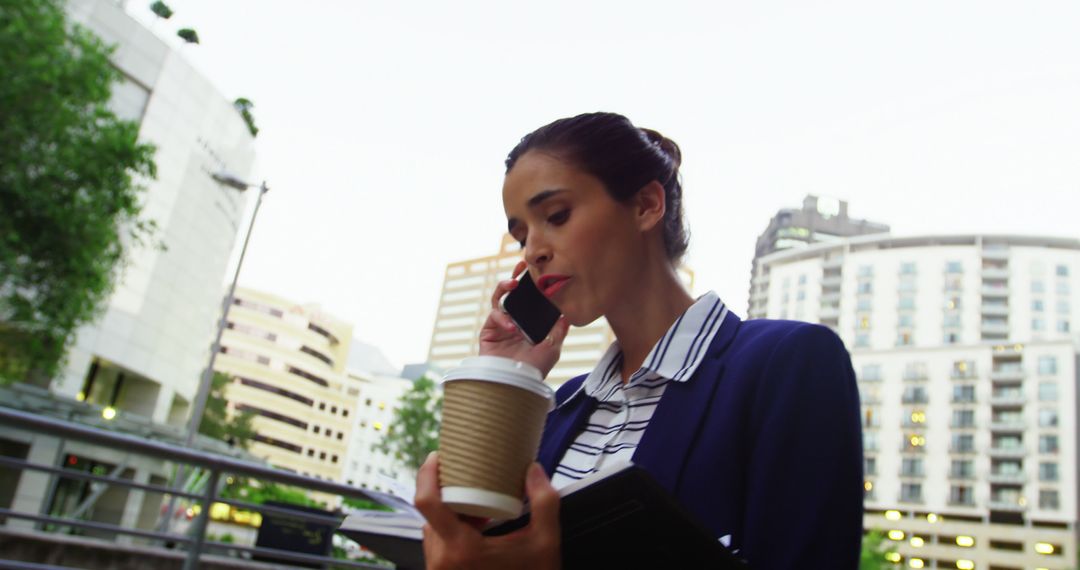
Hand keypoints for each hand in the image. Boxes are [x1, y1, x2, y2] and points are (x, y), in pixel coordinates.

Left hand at [414, 452, 561, 569]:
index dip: (426, 475)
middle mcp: (442, 561)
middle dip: (448, 494)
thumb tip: (533, 469)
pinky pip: (439, 546)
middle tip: (469, 478)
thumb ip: (544, 502)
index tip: (438, 457)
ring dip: (450, 514)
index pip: (427, 503)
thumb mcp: (546, 542)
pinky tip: (476, 527)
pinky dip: (452, 532)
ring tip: (476, 505)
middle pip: (430, 514)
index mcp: (461, 549)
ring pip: (433, 530)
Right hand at [479, 260, 569, 377]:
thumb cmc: (534, 370)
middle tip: (521, 266)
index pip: (529, 301)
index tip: (537, 272)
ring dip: (503, 289)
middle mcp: (514, 324)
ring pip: (499, 300)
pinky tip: (511, 326)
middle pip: (511, 295)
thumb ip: (558, 330)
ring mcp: (500, 327)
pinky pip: (493, 316)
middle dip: (514, 278)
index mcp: (529, 326)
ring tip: (511, 284)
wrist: (515, 384)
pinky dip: (502, 318)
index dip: (532, 287)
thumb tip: (567, 313)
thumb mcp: (553, 348)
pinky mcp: (487, 332)